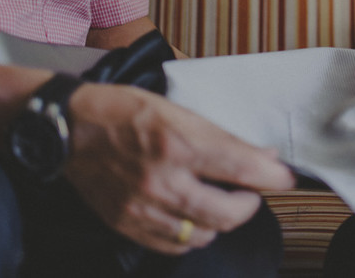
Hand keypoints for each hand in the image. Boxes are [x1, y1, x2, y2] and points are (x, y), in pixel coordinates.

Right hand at [63, 83, 294, 254]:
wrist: (68, 129)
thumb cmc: (123, 111)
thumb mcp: (176, 109)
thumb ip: (220, 136)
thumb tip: (261, 155)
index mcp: (177, 144)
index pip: (241, 168)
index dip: (273, 177)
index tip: (285, 178)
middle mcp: (162, 180)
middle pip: (228, 213)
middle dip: (250, 204)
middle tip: (252, 191)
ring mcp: (143, 207)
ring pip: (204, 235)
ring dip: (222, 221)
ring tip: (221, 203)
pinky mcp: (127, 224)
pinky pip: (174, 245)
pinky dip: (193, 236)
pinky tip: (194, 219)